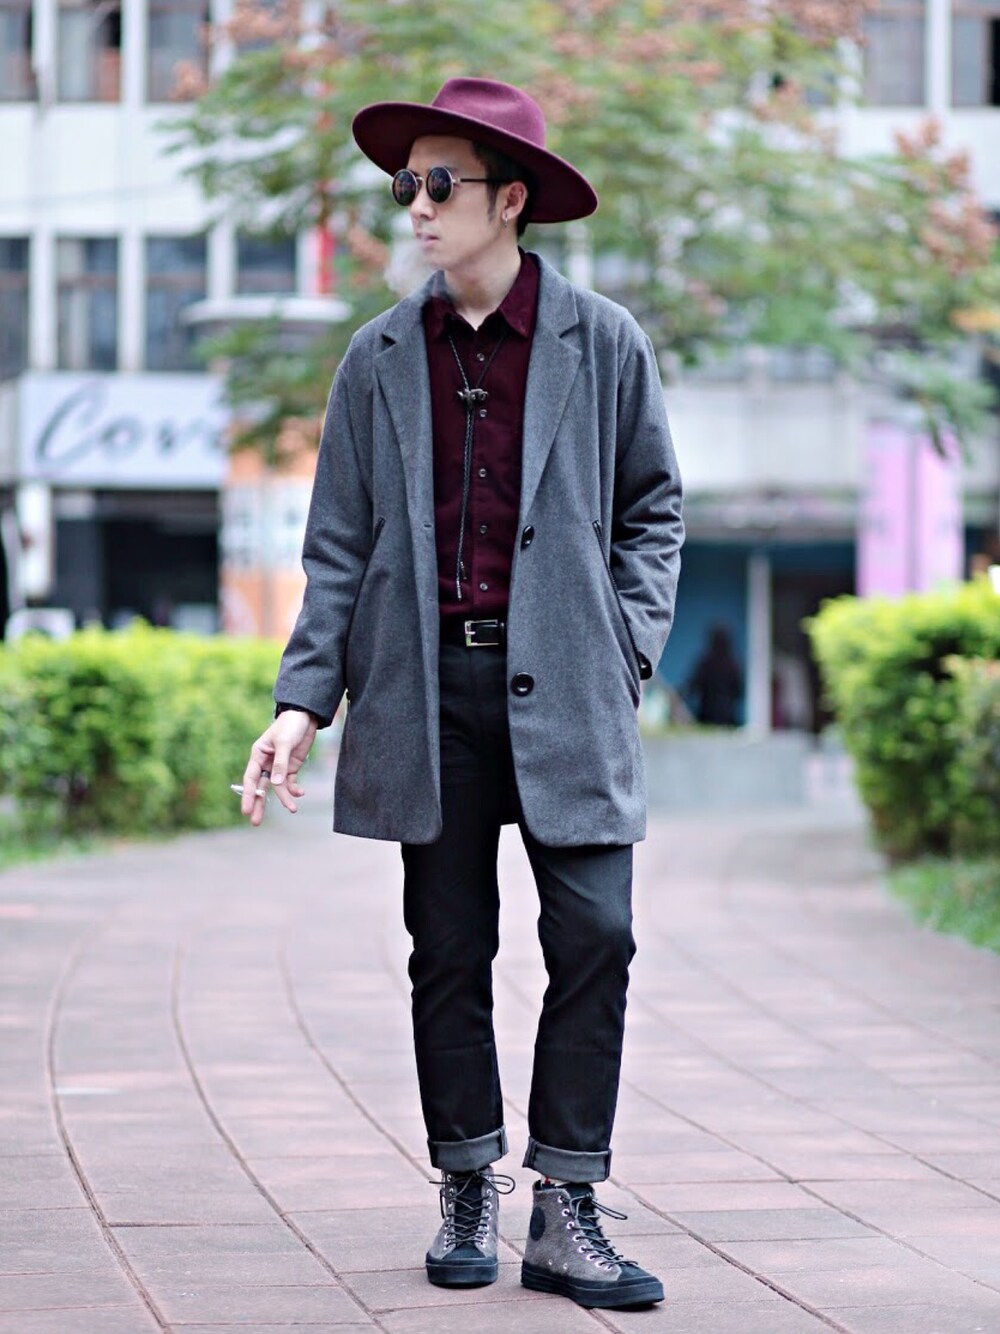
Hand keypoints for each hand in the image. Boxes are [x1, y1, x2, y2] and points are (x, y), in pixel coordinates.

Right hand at [240, 710, 317, 825]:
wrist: (305, 716)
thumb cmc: (290, 725)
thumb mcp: (284, 743)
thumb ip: (280, 764)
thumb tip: (275, 784)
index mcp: (258, 755)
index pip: (250, 778)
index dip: (248, 794)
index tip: (245, 810)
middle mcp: (266, 763)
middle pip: (260, 787)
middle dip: (258, 804)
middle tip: (255, 822)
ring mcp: (279, 766)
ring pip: (277, 788)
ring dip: (284, 798)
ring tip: (292, 809)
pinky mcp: (292, 767)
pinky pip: (291, 783)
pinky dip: (295, 789)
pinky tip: (300, 794)